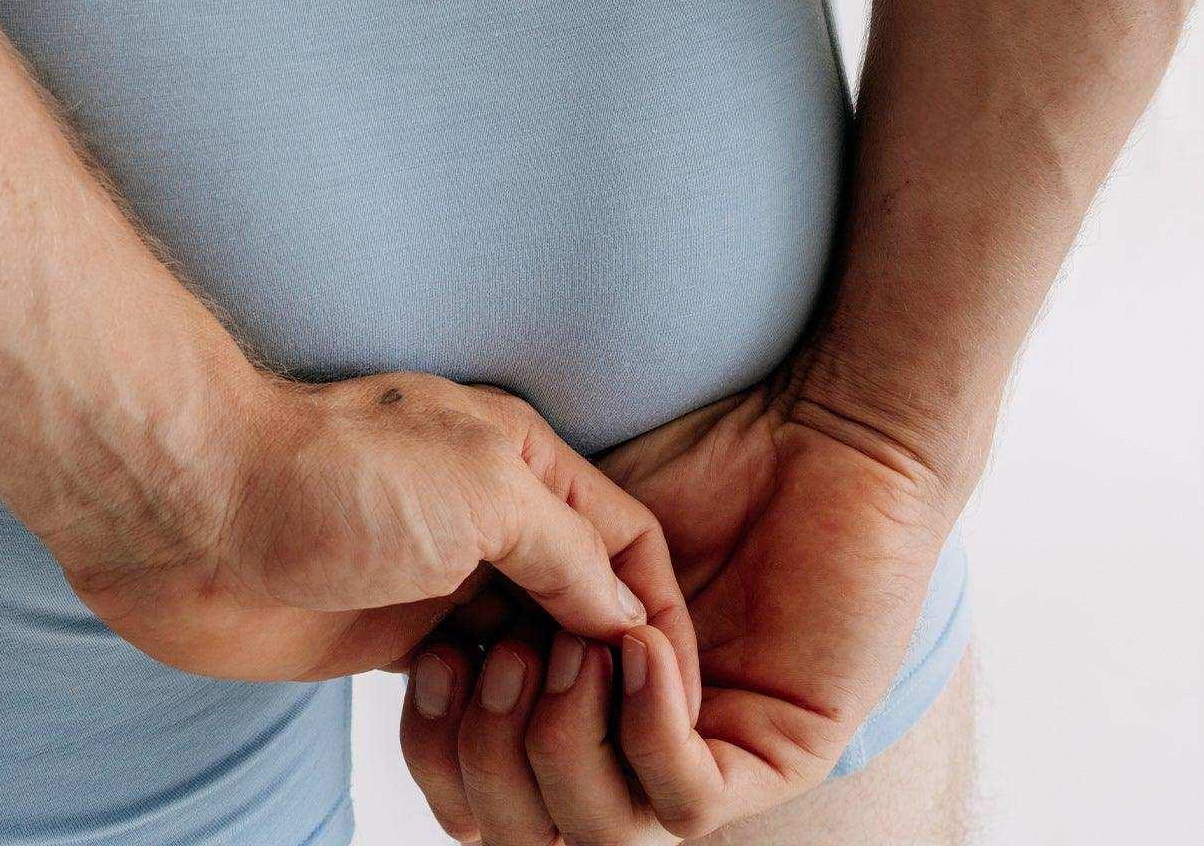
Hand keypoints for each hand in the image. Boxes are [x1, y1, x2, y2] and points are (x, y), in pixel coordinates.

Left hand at [56, 368, 701, 685]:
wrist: (191, 510)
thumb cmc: (331, 476)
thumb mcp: (481, 490)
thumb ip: (565, 550)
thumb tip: (625, 618)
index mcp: (520, 459)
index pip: (628, 542)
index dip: (658, 615)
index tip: (668, 688)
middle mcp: (488, 516)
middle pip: (582, 609)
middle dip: (594, 673)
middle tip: (583, 720)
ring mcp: (437, 578)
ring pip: (524, 661)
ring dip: (529, 708)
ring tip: (508, 718)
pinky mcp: (387, 635)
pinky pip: (461, 694)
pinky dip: (474, 727)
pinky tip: (468, 741)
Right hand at [400, 367, 956, 838]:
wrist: (819, 428)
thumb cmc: (702, 458)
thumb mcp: (567, 522)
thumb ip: (504, 580)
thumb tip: (413, 642)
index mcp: (577, 701)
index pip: (486, 791)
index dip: (440, 747)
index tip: (429, 656)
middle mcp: (636, 746)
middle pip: (532, 828)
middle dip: (493, 756)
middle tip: (498, 656)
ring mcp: (709, 756)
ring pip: (603, 831)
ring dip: (566, 742)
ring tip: (567, 644)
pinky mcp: (781, 755)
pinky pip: (690, 803)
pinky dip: (649, 733)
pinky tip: (637, 648)